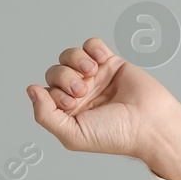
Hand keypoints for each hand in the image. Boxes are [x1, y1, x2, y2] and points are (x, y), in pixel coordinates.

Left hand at [25, 38, 180, 160]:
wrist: (150, 123)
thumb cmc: (115, 135)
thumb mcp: (72, 134)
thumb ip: (45, 115)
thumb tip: (30, 90)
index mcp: (68, 112)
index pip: (45, 91)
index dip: (53, 92)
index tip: (72, 103)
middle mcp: (79, 93)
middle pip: (55, 71)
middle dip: (65, 77)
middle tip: (82, 90)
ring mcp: (95, 77)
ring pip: (70, 55)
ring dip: (76, 60)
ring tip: (92, 73)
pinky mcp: (111, 63)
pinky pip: (92, 45)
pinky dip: (93, 48)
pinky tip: (101, 61)